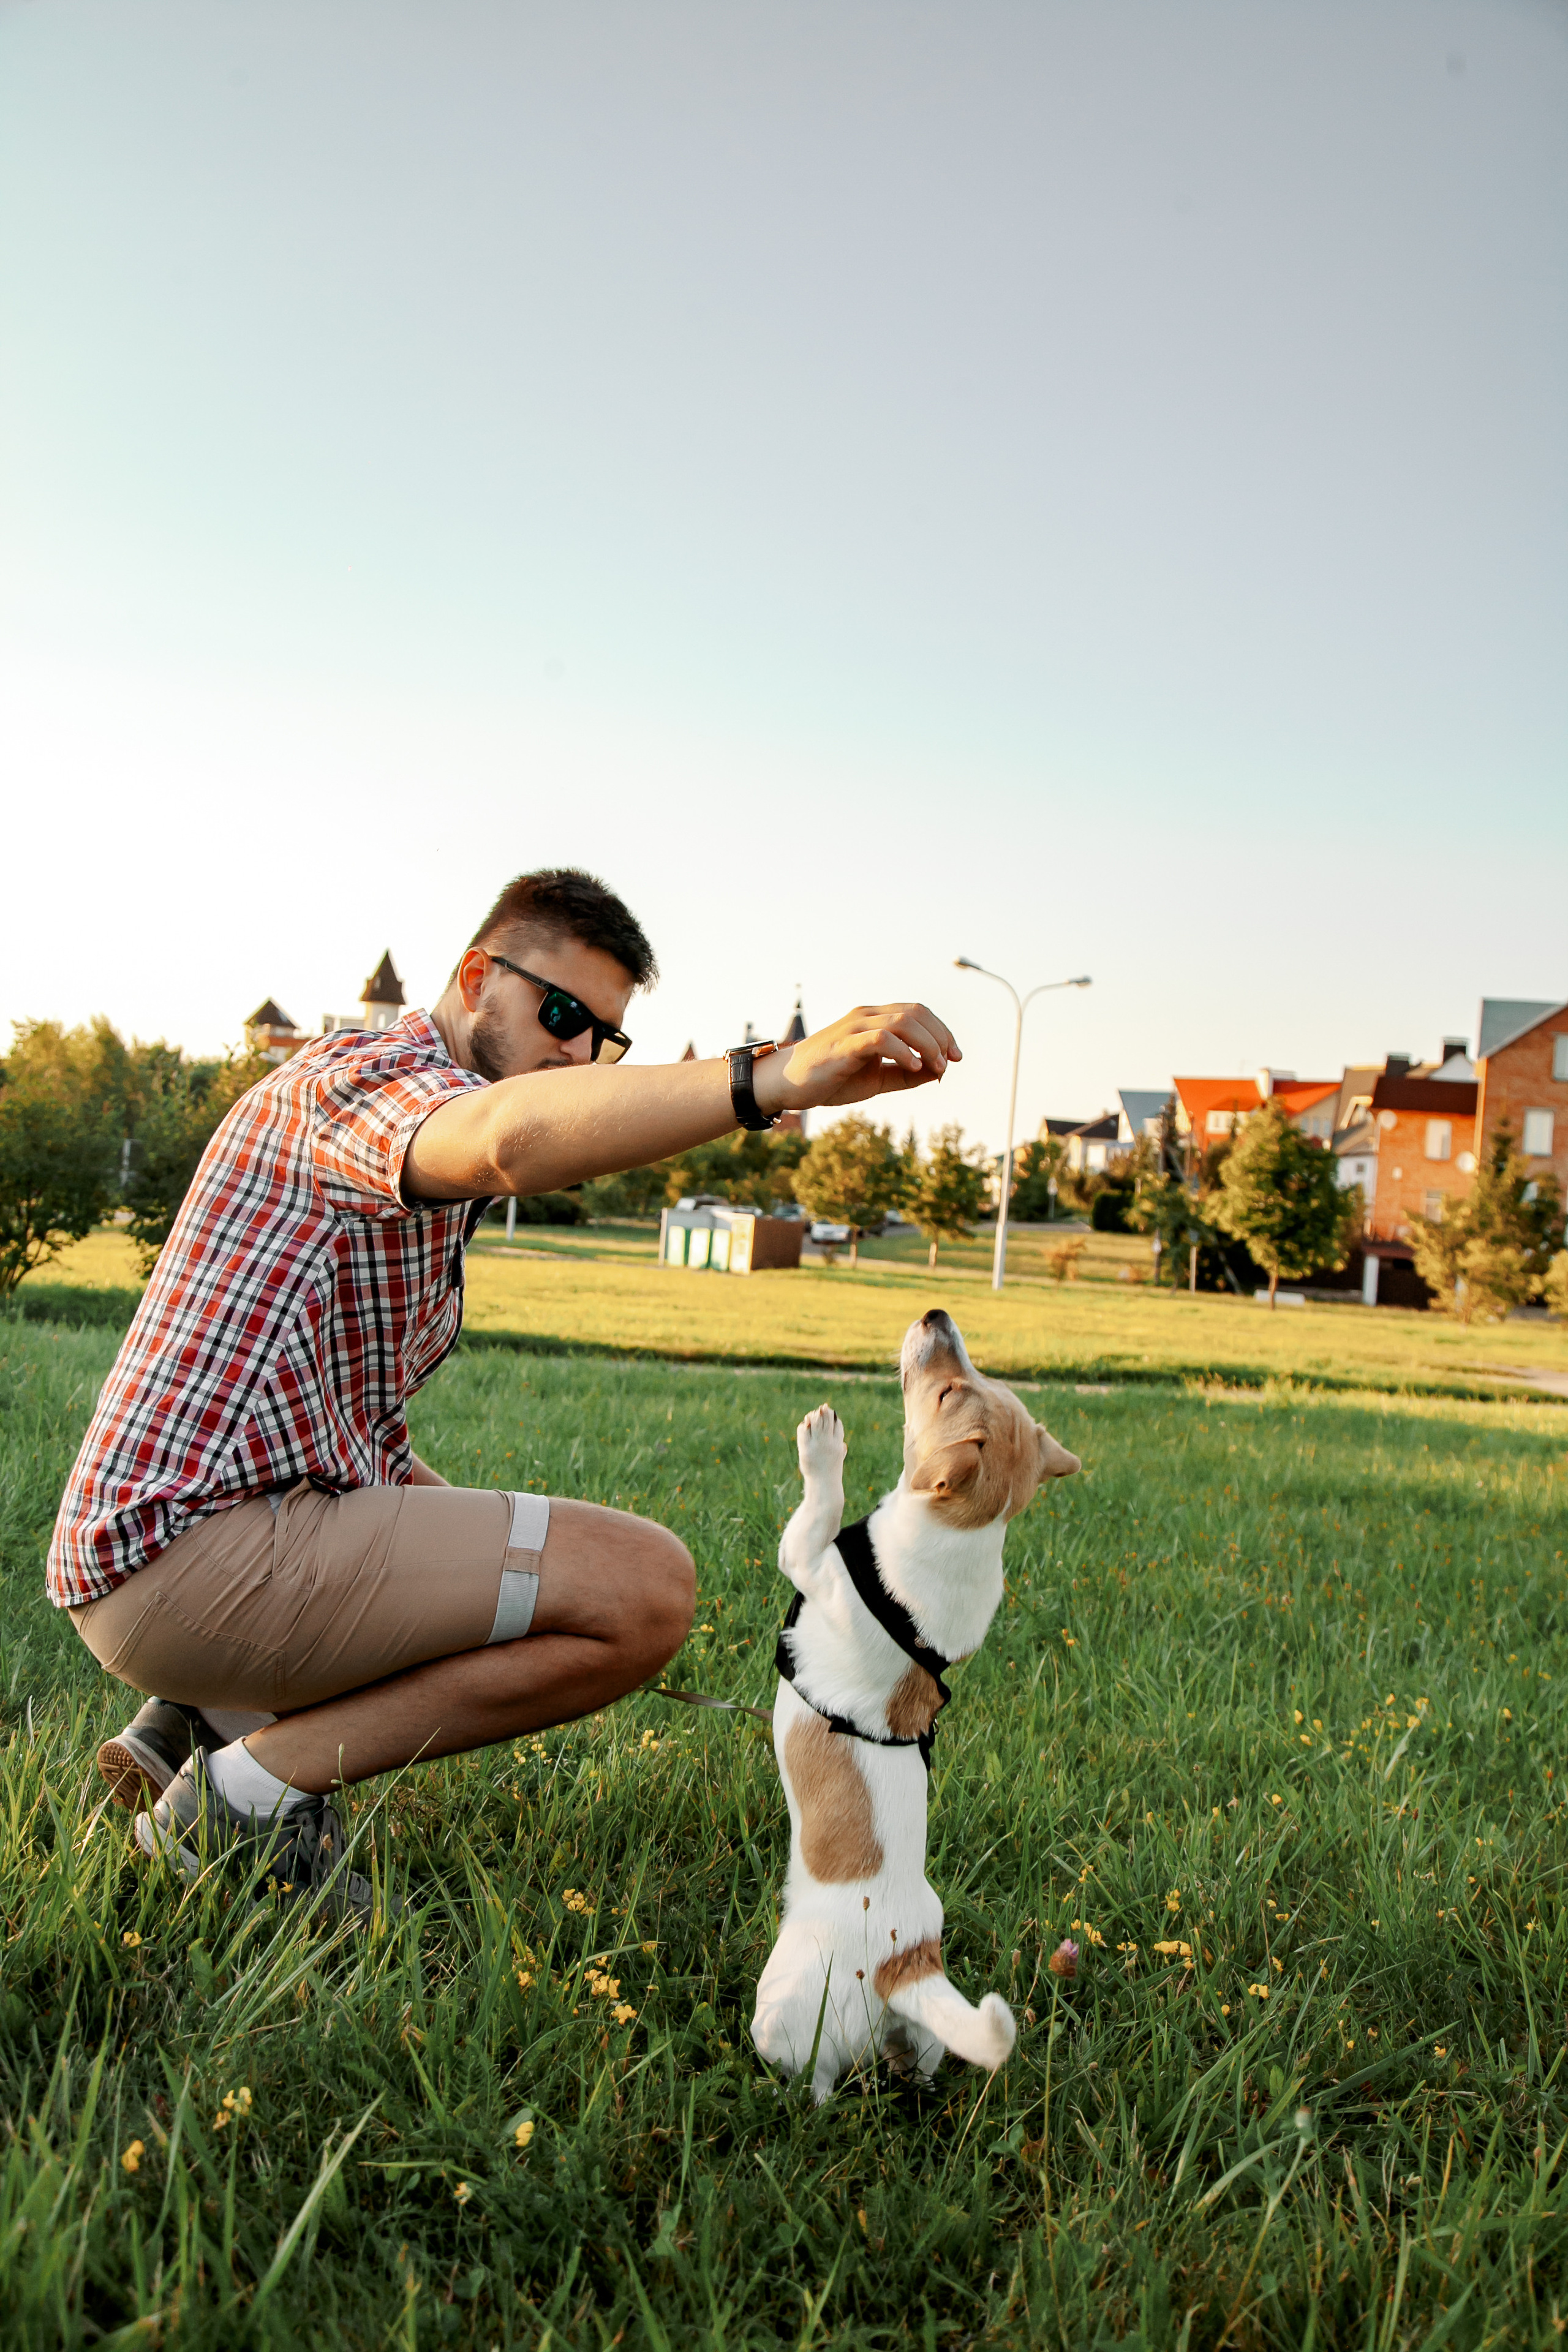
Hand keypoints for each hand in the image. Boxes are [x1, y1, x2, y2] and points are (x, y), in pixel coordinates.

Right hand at [754, 1004, 959, 1114]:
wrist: (788, 1084)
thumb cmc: (831, 1079)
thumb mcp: (878, 1079)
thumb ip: (906, 1074)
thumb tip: (939, 1071)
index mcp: (874, 1019)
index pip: (918, 1013)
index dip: (942, 1031)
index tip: (955, 1057)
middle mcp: (866, 1016)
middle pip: (916, 1013)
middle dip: (940, 1036)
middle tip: (949, 1063)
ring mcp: (854, 1027)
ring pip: (903, 1022)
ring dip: (927, 1044)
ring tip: (936, 1067)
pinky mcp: (845, 1044)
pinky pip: (881, 1038)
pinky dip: (904, 1051)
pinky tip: (913, 1066)